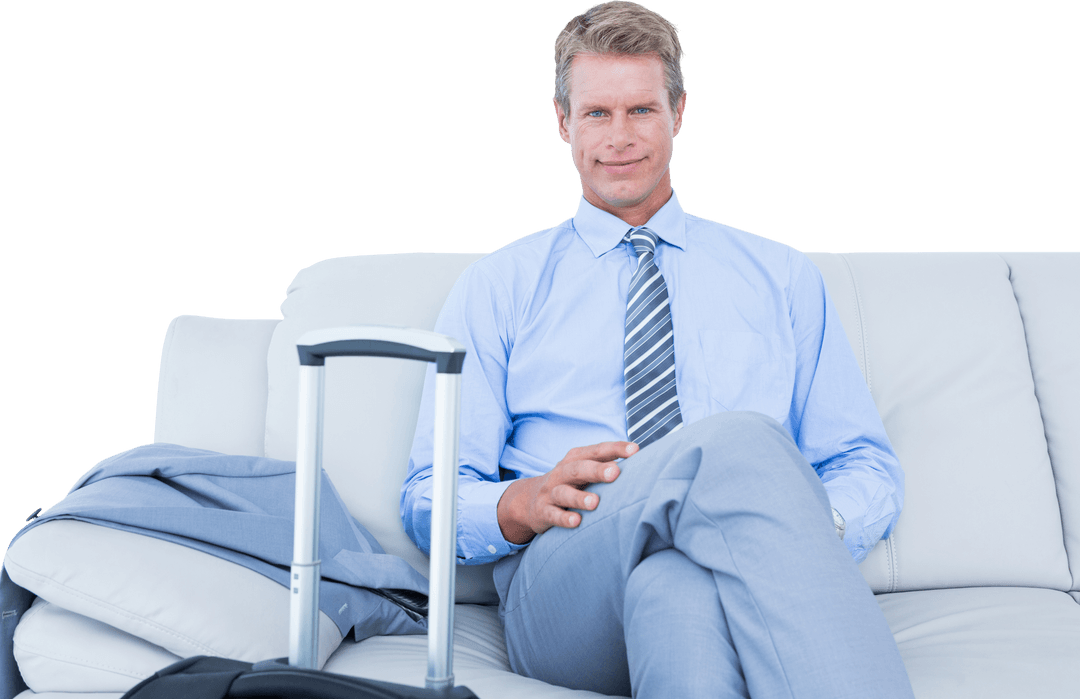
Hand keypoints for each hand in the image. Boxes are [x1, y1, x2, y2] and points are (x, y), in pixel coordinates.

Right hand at [496, 441, 637, 544]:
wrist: (529, 500)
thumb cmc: (570, 483)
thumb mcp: (585, 470)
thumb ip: (609, 464)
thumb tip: (646, 460)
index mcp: (576, 458)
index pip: (597, 450)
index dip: (615, 448)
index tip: (635, 450)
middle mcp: (562, 472)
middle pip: (579, 468)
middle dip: (597, 470)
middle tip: (615, 473)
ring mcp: (551, 492)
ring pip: (564, 492)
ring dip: (579, 497)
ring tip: (595, 503)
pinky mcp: (543, 511)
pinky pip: (553, 515)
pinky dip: (564, 518)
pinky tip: (576, 522)